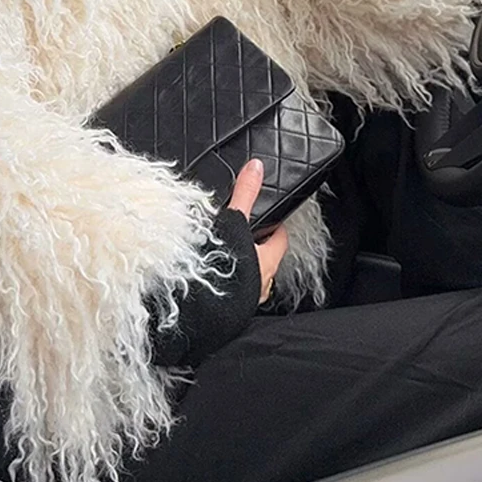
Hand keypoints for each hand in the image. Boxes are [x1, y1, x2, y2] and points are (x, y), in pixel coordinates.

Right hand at [228, 159, 287, 304]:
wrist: (202, 311)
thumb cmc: (224, 269)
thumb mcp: (234, 221)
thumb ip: (245, 193)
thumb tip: (256, 168)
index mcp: (267, 261)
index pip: (280, 240)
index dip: (275, 227)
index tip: (269, 218)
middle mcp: (261, 284)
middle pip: (265, 261)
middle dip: (255, 249)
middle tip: (242, 235)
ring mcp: (246, 302)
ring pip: (250, 281)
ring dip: (241, 270)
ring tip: (225, 258)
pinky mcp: (229, 313)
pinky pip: (233, 296)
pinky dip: (227, 287)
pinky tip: (214, 282)